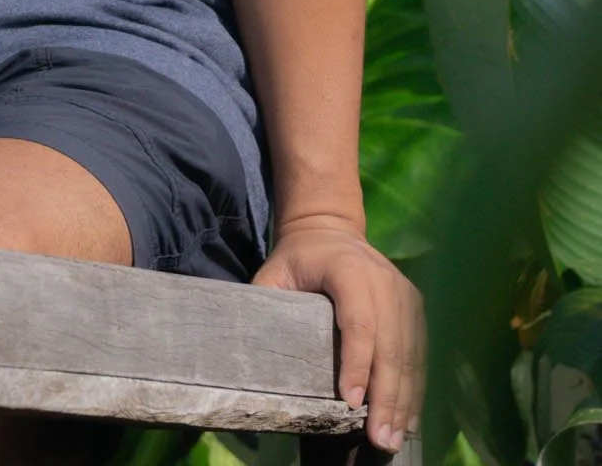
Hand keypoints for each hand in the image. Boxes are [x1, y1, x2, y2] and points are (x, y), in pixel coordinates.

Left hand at [254, 217, 424, 453]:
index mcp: (348, 268)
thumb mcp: (274, 271)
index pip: (358, 321)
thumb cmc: (297, 258)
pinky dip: (415, 385)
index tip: (352, 401)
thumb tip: (247, 350)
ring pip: (410, 351)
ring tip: (393, 436)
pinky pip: (420, 349)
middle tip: (379, 438)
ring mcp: (404, 291)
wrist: (329, 228)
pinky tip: (408, 416)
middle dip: (386, 395)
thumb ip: (265, 302)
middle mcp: (382, 279)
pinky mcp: (414, 303)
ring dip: (404, 398)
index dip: (357, 362)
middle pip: (390, 343)